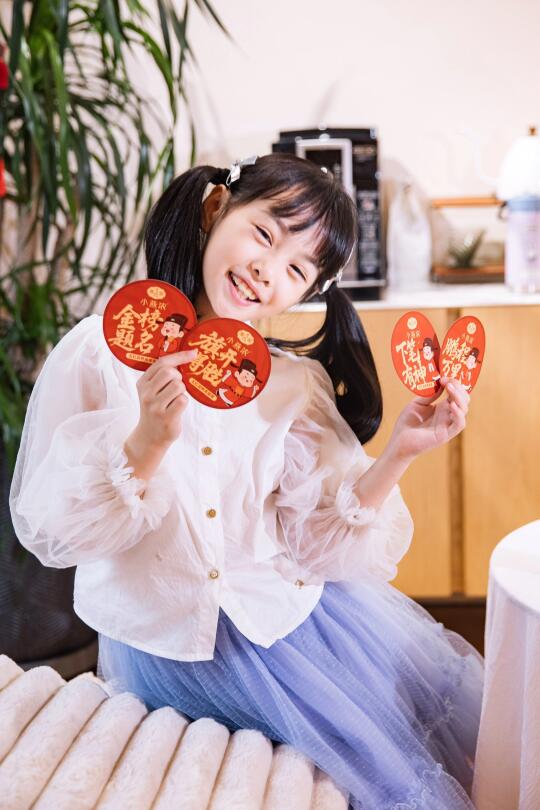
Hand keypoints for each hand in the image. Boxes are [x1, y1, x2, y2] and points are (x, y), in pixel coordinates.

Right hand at [123, 348, 197, 482]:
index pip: (161, 362)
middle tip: (175, 388)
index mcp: (142, 383)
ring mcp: (155, 406)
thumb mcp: (152, 391)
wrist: (150, 437)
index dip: (179, 356)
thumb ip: (162, 376)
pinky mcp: (166, 418)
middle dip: (178, 378)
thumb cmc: (156, 409)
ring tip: (174, 400)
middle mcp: (146, 394)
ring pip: (178, 386)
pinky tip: (177, 409)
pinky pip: (183, 400)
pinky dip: (184, 403)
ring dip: (182, 392)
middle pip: (170, 373)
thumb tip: (189, 355)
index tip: (193, 353)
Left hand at [387, 376, 469, 462]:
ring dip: (459, 397)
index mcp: (442, 407)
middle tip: (447, 380)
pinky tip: (451, 405)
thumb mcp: (417, 404)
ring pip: (464, 409)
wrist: (398, 441)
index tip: (443, 377)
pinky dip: (459, 414)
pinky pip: (459, 424)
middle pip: (463, 399)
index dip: (453, 383)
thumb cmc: (407, 423)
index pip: (455, 393)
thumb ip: (430, 395)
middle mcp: (448, 415)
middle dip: (458, 387)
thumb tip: (440, 383)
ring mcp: (448, 424)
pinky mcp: (446, 434)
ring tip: (449, 388)